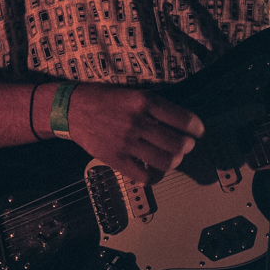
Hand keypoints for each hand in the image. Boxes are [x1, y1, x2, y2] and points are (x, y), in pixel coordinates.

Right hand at [64, 84, 204, 183]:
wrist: (71, 109)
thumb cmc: (103, 98)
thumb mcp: (133, 92)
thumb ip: (155, 106)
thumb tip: (181, 123)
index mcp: (145, 102)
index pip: (184, 120)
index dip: (197, 129)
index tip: (198, 132)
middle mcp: (138, 122)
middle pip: (178, 144)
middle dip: (188, 147)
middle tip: (186, 145)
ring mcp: (127, 143)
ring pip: (166, 162)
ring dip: (175, 161)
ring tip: (172, 157)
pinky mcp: (116, 159)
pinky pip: (145, 177)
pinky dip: (155, 176)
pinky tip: (154, 169)